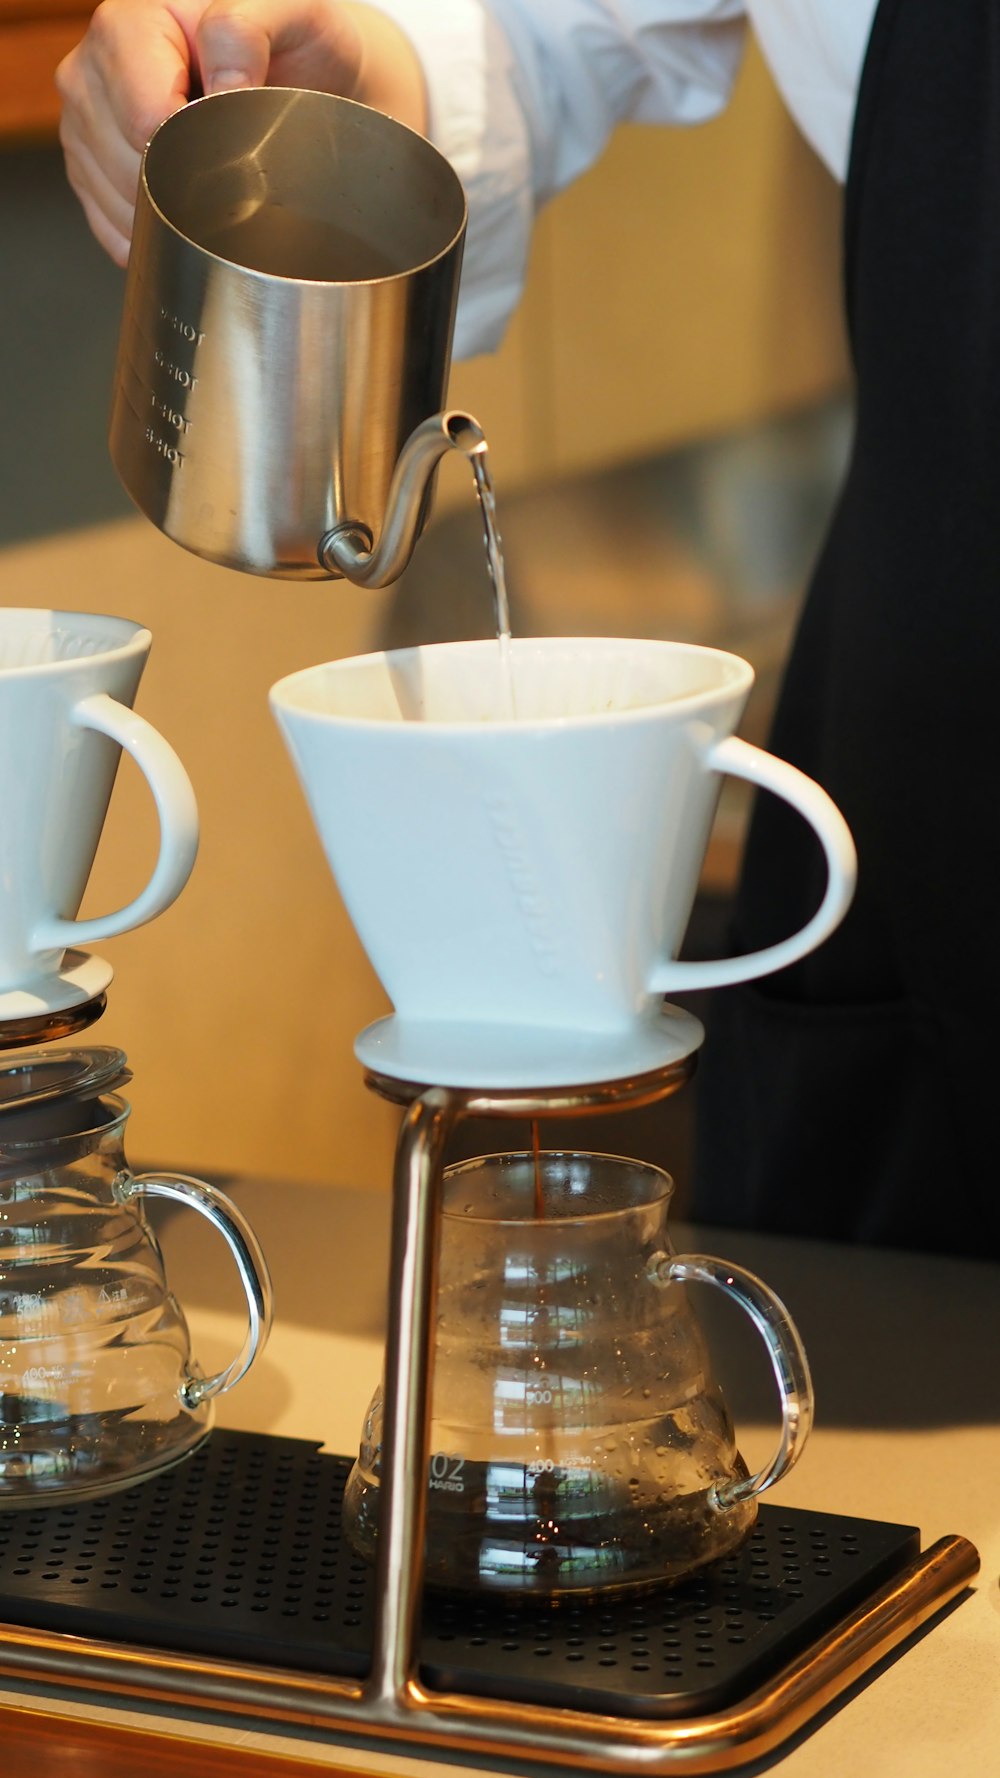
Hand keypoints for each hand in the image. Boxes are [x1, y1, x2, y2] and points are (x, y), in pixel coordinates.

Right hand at [57, 1, 427, 265]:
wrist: (300, 76)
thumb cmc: (294, 46)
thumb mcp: (292, 15)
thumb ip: (247, 31)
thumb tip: (223, 85)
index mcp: (128, 24)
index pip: (143, 119)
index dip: (193, 148)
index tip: (235, 141)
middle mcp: (94, 69)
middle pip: (125, 164)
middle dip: (183, 182)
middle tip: (231, 162)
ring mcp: (85, 121)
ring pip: (116, 202)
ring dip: (168, 215)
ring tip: (211, 180)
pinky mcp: (89, 168)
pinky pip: (112, 227)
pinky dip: (153, 235)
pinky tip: (188, 208)